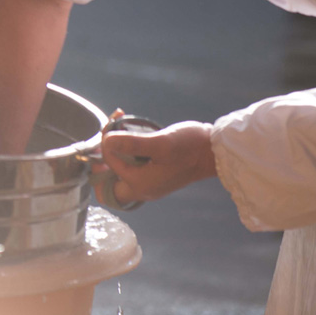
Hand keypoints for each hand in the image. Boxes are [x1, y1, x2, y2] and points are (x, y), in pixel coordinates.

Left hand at [92, 121, 216, 206]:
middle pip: (106, 182)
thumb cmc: (190, 147)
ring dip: (113, 150)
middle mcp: (141, 188)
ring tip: (116, 126)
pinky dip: (126, 150)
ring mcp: (148, 182)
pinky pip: (131, 165)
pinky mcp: (154, 173)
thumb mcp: (160, 143)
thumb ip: (132, 143)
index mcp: (139, 185)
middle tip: (106, 137)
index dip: (104, 147)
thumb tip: (106, 141)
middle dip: (101, 159)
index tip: (111, 129)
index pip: (106, 168)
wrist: (215, 151)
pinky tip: (129, 131)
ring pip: (118, 171)